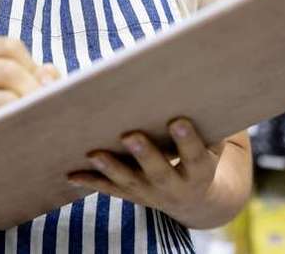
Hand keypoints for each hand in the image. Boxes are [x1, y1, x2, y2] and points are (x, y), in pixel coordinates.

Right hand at [0, 37, 59, 141]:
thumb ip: (26, 77)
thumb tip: (50, 76)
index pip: (9, 46)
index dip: (31, 63)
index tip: (40, 85)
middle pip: (9, 71)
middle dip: (35, 90)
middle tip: (47, 109)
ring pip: (5, 100)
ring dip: (28, 112)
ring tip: (38, 124)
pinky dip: (14, 132)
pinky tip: (21, 139)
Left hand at [68, 118, 223, 223]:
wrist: (195, 199)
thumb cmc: (203, 155)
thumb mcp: (213, 144)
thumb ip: (207, 122)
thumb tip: (200, 86)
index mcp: (200, 172)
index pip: (195, 156)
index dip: (188, 140)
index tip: (178, 121)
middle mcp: (175, 187)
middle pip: (159, 172)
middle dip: (145, 155)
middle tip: (130, 136)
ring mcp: (151, 194)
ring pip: (130, 181)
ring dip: (111, 168)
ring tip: (94, 154)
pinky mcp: (132, 195)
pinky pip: (110, 189)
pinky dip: (90, 181)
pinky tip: (71, 174)